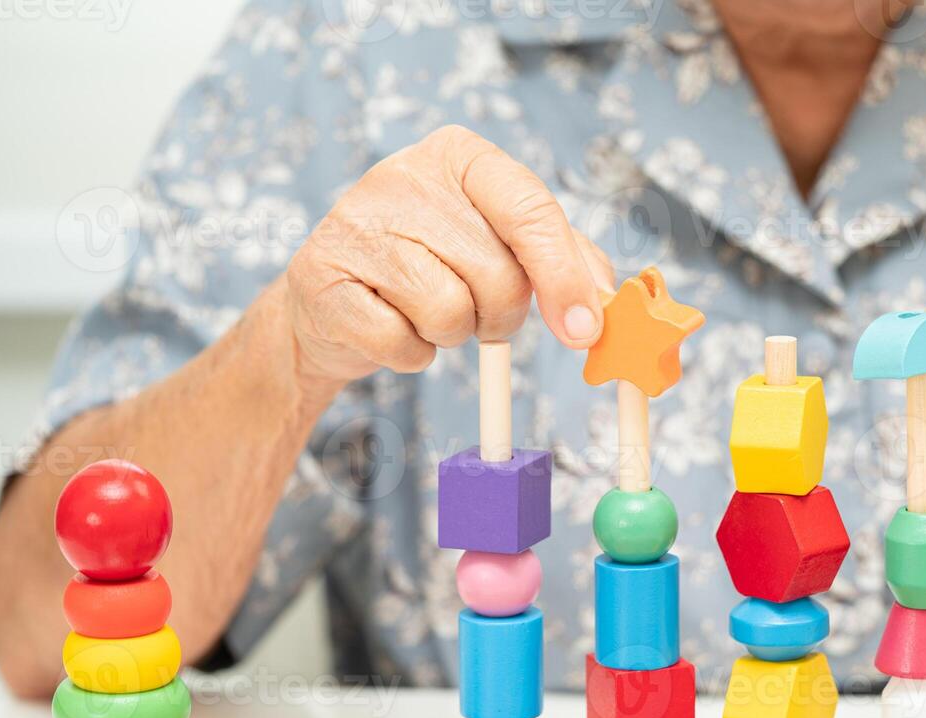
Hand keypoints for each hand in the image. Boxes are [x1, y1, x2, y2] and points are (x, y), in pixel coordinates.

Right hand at [284, 125, 613, 384]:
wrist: (335, 301)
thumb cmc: (432, 267)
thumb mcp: (500, 244)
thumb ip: (563, 260)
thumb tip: (603, 299)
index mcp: (459, 154)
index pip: (530, 210)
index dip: (564, 276)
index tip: (585, 329)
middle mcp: (403, 175)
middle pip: (498, 275)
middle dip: (499, 314)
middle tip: (474, 309)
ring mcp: (356, 224)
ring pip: (451, 313)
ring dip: (451, 335)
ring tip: (423, 310)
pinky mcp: (322, 279)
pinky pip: (403, 345)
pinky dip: (409, 354)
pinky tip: (390, 325)